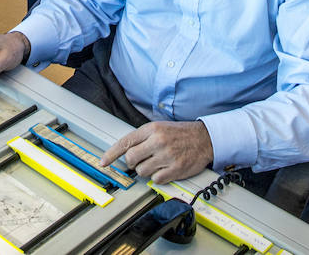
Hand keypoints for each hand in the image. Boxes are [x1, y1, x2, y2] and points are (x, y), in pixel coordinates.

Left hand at [99, 121, 213, 183]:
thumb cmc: (180, 134)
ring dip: (146, 170)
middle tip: (142, 160)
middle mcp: (158, 141)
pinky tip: (166, 168)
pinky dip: (158, 177)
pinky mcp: (175, 169)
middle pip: (130, 159)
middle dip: (133, 163)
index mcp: (152, 129)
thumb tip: (125, 153)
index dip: (111, 154)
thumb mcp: (159, 128)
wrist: (205, 139)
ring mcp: (167, 156)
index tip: (103, 162)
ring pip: (141, 171)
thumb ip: (142, 139)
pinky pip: (155, 180)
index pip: (125, 142)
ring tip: (157, 163)